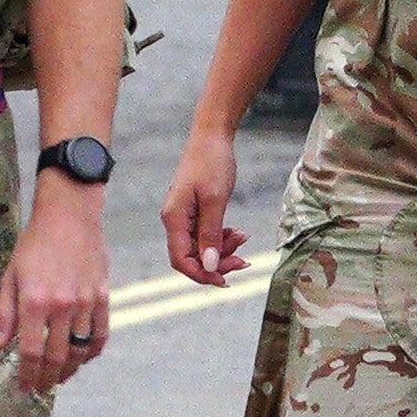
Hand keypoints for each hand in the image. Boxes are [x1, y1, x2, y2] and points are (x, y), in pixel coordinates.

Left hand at [0, 183, 113, 392]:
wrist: (69, 216)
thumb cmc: (34, 244)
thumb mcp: (10, 276)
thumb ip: (5, 313)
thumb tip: (0, 345)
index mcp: (34, 302)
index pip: (30, 352)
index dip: (27, 375)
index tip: (24, 388)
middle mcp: (61, 307)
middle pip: (57, 357)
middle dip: (48, 379)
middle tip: (41, 388)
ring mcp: (85, 303)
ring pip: (80, 350)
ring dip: (70, 370)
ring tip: (61, 378)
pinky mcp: (103, 296)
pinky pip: (101, 333)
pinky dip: (93, 351)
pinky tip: (84, 358)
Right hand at [159, 127, 243, 285]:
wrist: (212, 137)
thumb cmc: (212, 163)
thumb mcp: (215, 200)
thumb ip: (210, 234)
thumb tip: (210, 265)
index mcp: (173, 219)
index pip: (181, 260)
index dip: (202, 274)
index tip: (226, 279)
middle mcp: (174, 220)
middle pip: (190, 257)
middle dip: (216, 263)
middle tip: (243, 261)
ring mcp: (183, 216)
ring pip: (200, 247)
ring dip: (222, 249)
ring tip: (243, 239)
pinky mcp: (194, 211)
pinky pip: (205, 234)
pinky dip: (221, 237)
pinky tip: (237, 232)